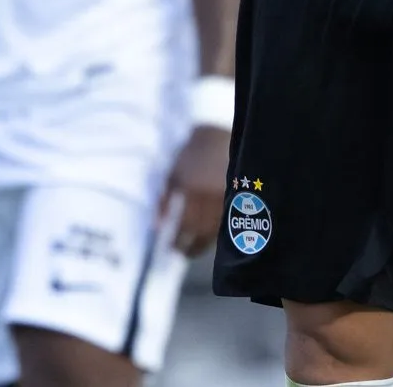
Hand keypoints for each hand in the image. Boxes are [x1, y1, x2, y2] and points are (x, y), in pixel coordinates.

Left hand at [160, 125, 230, 255]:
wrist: (217, 138)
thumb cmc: (190, 157)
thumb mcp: (171, 176)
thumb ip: (162, 203)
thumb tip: (156, 228)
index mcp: (192, 189)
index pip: (184, 224)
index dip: (177, 240)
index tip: (170, 249)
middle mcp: (210, 195)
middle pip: (200, 230)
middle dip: (190, 246)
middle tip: (182, 253)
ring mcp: (226, 197)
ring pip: (216, 229)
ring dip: (203, 243)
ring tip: (193, 250)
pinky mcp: (236, 198)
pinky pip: (226, 222)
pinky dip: (215, 233)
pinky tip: (207, 237)